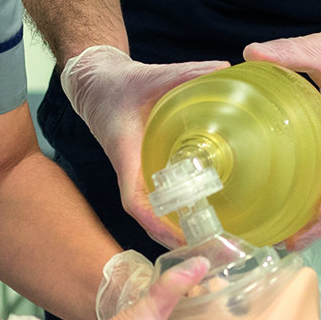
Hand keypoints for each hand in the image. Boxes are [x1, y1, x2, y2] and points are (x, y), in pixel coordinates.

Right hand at [61, 46, 229, 247]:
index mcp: (126, 153)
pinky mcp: (141, 168)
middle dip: (170, 238)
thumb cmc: (117, 84)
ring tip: (207, 244)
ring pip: (150, 211)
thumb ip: (187, 73)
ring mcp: (134, 172)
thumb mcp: (151, 76)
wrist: (94, 84)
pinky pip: (154, 198)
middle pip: (145, 217)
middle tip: (206, 251)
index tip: (177, 238)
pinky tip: (198, 217)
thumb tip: (226, 68)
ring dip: (172, 230)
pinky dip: (172, 213)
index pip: (134, 200)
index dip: (154, 223)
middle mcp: (128, 169)